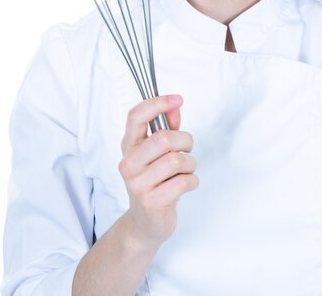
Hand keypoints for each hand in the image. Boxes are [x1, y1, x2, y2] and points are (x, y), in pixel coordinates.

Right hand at [118, 95, 198, 247]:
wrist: (145, 222)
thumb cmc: (155, 180)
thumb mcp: (158, 152)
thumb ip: (167, 127)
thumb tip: (175, 106)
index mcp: (129, 146)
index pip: (136, 116)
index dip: (158, 103)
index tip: (177, 99)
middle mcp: (129, 163)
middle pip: (164, 138)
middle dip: (185, 141)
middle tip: (186, 149)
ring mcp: (138, 184)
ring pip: (177, 160)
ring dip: (190, 164)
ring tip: (184, 171)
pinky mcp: (151, 202)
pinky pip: (184, 181)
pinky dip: (192, 181)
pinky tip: (184, 185)